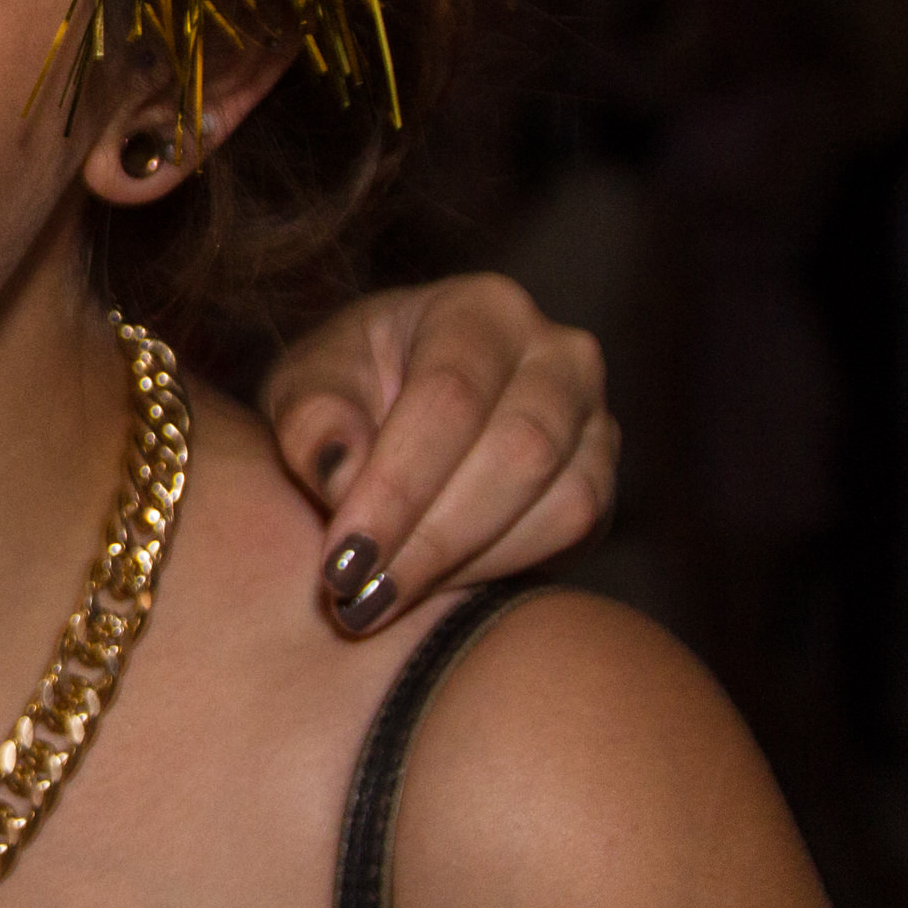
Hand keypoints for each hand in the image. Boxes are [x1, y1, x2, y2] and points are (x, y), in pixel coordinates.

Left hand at [259, 272, 617, 635]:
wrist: (396, 410)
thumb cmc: (346, 391)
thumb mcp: (305, 389)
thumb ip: (314, 421)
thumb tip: (344, 471)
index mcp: (481, 309)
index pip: (450, 398)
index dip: (397, 487)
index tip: (343, 562)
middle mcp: (558, 353)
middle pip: (517, 452)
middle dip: (432, 539)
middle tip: (359, 598)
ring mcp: (595, 415)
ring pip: (558, 502)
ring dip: (464, 563)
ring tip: (381, 598)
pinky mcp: (602, 477)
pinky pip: (573, 532)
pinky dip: (498, 569)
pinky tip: (430, 584)